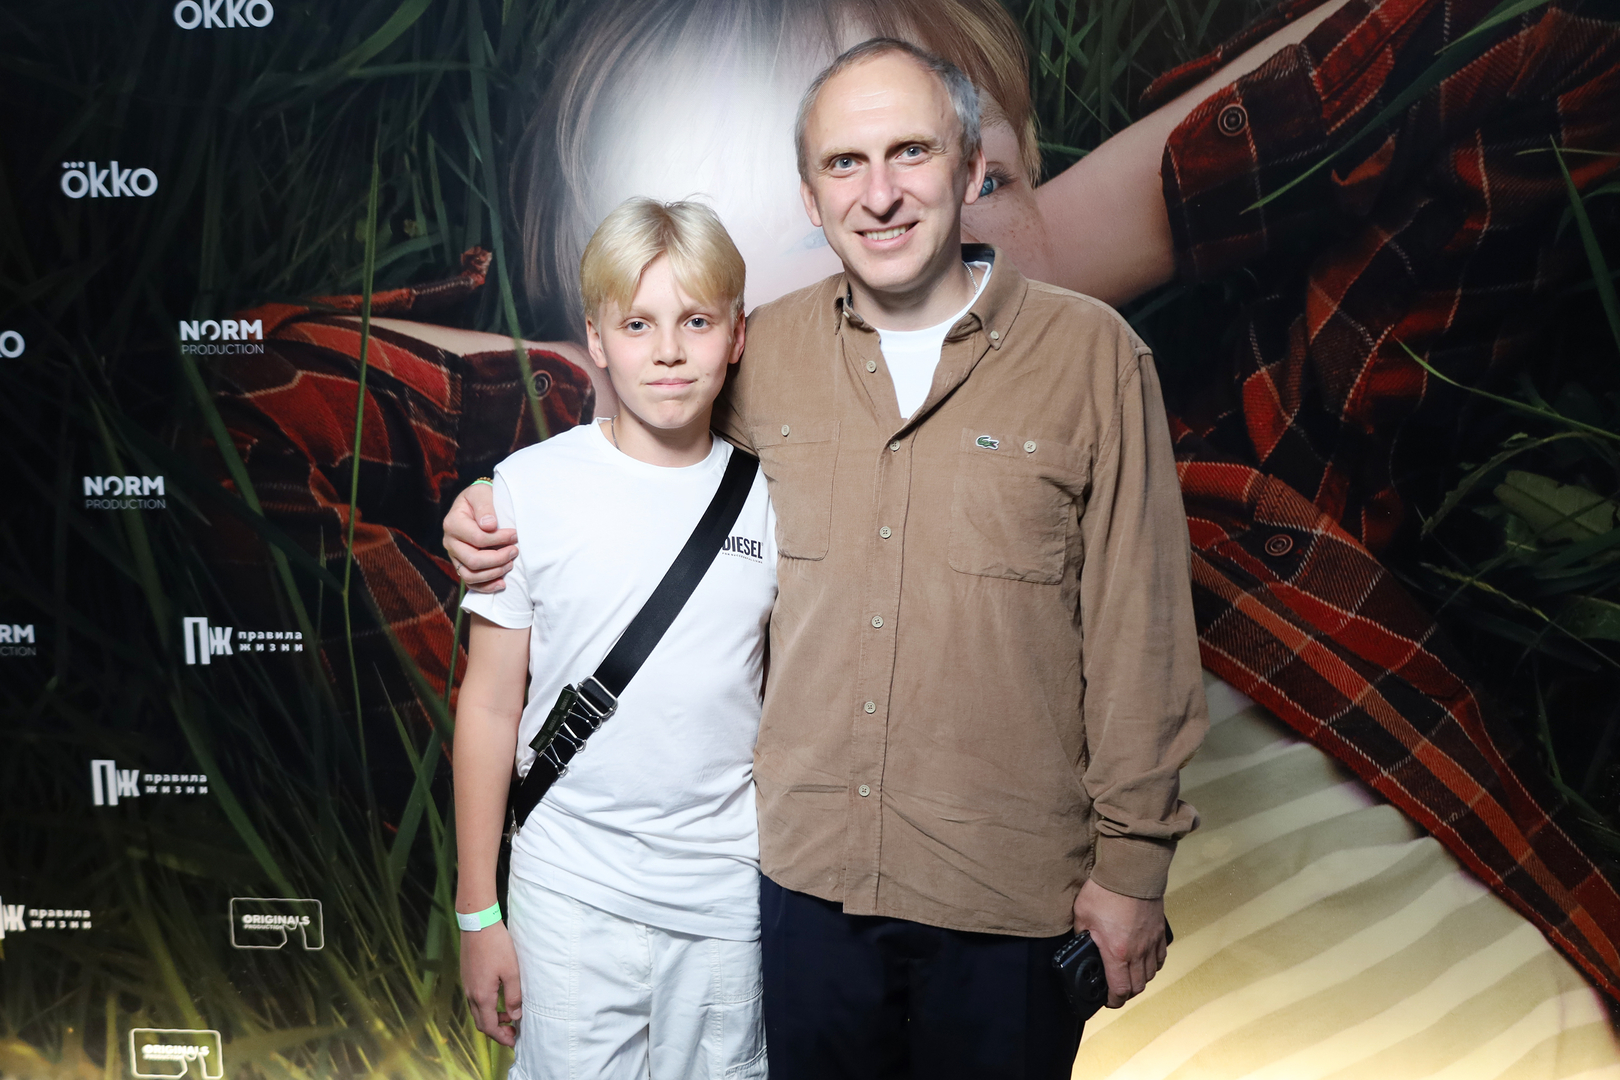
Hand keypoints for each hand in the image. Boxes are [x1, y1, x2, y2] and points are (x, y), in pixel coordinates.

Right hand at [443, 484, 516, 592]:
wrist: (476, 504)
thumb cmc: (481, 498)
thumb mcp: (481, 494)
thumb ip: (485, 507)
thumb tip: (489, 526)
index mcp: (453, 523)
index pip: (477, 539)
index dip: (499, 539)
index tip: (515, 534)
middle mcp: (450, 542)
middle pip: (473, 560)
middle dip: (498, 558)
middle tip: (515, 551)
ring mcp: (454, 556)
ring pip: (470, 575)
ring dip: (494, 573)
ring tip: (511, 564)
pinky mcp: (461, 565)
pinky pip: (470, 583)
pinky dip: (486, 587)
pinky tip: (502, 584)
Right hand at [460, 921, 523, 1046]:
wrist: (477, 924)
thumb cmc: (496, 946)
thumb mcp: (512, 971)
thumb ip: (513, 996)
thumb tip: (515, 1016)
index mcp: (482, 996)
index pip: (489, 1027)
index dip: (501, 1037)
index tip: (513, 1041)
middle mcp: (471, 994)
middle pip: (481, 1023)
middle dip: (496, 1032)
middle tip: (513, 1032)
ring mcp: (467, 985)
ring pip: (477, 1012)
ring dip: (492, 1019)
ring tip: (509, 1015)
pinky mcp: (467, 977)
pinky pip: (475, 1000)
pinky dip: (486, 1007)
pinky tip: (499, 999)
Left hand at [1072, 879, 1166, 1008]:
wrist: (1131, 872)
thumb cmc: (1106, 891)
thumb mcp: (1082, 915)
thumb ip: (1081, 934)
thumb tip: (1080, 944)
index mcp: (1117, 952)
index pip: (1119, 989)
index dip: (1113, 1000)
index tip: (1107, 1000)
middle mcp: (1137, 952)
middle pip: (1138, 986)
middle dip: (1126, 993)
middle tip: (1116, 990)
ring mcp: (1151, 942)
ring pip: (1150, 974)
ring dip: (1140, 980)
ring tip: (1128, 976)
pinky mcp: (1159, 932)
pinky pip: (1160, 958)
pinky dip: (1153, 965)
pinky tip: (1144, 961)